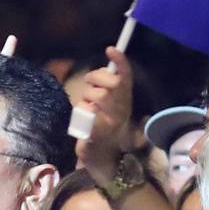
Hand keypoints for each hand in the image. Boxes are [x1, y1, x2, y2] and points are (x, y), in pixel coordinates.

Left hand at [71, 45, 134, 180]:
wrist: (105, 160)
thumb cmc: (104, 130)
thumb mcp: (110, 108)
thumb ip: (107, 90)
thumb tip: (100, 72)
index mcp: (125, 101)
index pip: (126, 77)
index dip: (120, 62)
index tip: (111, 49)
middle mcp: (122, 109)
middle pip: (110, 83)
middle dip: (96, 77)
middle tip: (90, 82)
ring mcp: (111, 121)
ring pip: (96, 95)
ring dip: (86, 97)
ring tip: (88, 108)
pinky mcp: (98, 131)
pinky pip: (86, 112)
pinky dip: (82, 112)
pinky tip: (85, 121)